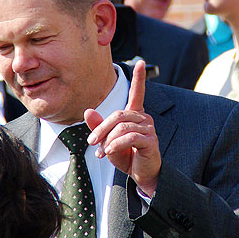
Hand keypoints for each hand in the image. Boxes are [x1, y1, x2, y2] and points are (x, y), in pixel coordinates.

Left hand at [85, 60, 160, 196]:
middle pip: (118, 114)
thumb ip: (99, 126)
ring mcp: (149, 128)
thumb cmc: (125, 155)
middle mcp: (144, 117)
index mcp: (135, 114)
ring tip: (101, 152)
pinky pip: (130, 137)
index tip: (142, 62)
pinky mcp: (151, 140)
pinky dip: (116, 144)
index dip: (140, 77)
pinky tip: (109, 152)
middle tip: (91, 142)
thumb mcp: (108, 141)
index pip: (138, 92)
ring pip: (122, 126)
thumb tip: (87, 111)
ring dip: (107, 140)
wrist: (140, 174)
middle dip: (101, 128)